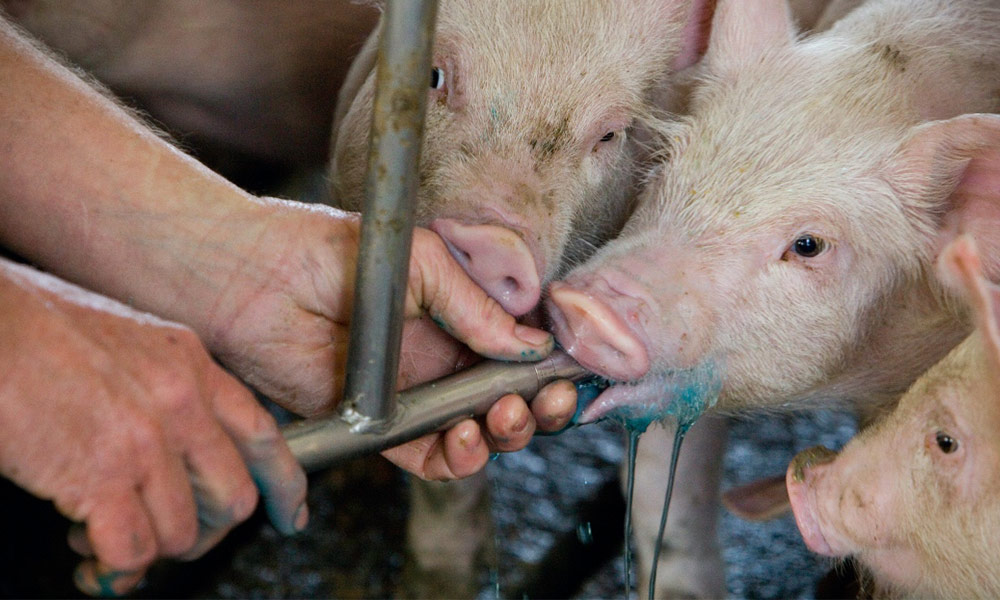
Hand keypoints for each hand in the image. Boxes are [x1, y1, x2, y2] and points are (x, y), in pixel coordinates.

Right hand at [0, 259, 306, 595]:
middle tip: (171, 536)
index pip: (263, 433)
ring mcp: (145, 441)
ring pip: (182, 533)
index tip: (289, 513)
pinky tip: (89, 552)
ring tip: (106, 535)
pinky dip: (114, 567)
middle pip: (232, 497)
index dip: (283, 485)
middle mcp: (181, 402)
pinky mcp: (100, 477)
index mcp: (191, 363)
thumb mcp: (132, 341)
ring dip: (148, 550)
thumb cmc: (42, 329)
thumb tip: (176, 448)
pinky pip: (132, 551)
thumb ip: (166, 388)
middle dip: (204, 531)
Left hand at [171, 199, 575, 478]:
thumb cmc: (335, 252)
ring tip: (500, 416)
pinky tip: (462, 439)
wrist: (257, 276)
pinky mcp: (381, 427)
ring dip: (504, 436)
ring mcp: (415, 397)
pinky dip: (456, 460)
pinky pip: (429, 459)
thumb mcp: (423, 262)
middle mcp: (444, 361)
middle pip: (510, 400)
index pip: (522, 352)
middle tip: (544, 400)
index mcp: (462, 319)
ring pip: (479, 436)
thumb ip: (476, 307)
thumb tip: (531, 346)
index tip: (571, 367)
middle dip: (538, 408)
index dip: (552, 365)